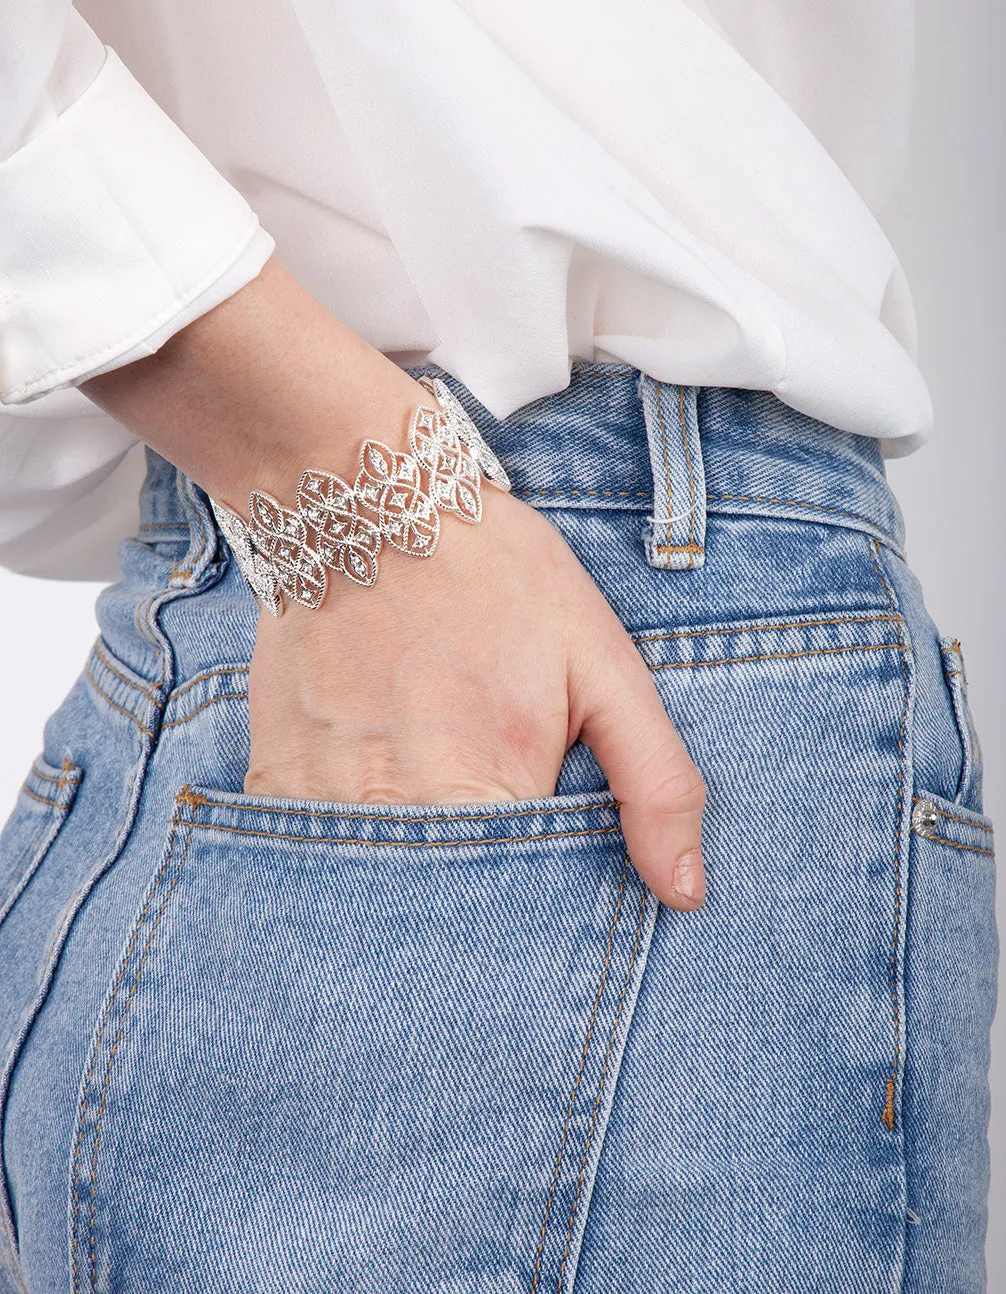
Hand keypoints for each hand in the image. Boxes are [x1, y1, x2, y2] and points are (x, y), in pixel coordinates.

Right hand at [247, 476, 706, 909]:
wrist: (366, 500)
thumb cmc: (497, 578)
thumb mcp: (604, 664)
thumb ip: (655, 783)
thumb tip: (686, 892)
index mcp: (486, 792)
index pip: (521, 920)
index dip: (541, 913)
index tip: (543, 873)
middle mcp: (393, 811)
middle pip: (444, 917)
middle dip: (476, 908)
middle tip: (485, 833)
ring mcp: (320, 798)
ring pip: (377, 890)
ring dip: (412, 875)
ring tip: (432, 797)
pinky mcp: (273, 778)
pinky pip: (316, 851)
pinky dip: (354, 843)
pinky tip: (380, 788)